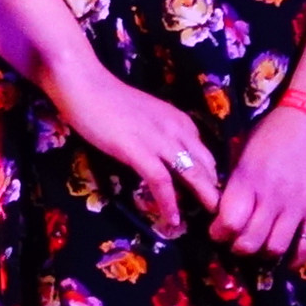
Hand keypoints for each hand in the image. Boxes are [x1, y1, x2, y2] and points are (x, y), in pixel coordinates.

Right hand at [38, 60, 227, 235]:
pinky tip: (172, 220)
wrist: (85, 85)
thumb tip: (167, 156)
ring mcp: (159, 140)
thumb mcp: (148, 117)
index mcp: (181, 121)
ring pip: (193, 174)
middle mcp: (178, 130)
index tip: (210, 196)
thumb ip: (162, 134)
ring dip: (203, 199)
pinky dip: (169, 203)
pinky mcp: (139, 151)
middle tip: (221, 215)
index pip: (206, 153)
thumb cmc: (108, 99)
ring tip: (210, 221)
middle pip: (207, 166)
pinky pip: (161, 182)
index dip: (211, 178)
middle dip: (216, 192)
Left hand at [212, 101, 305, 257]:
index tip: (217, 231)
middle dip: (236, 247)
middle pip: (249, 241)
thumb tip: (220, 208)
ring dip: (261, 253)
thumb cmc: (274, 131)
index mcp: (248, 179)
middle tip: (235, 241)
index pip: (228, 222)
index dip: (218, 233)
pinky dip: (295, 259)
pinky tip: (286, 258)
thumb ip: (235, 182)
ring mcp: (297, 206)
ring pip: (274, 248)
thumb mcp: (245, 151)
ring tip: (258, 246)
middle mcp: (271, 196)